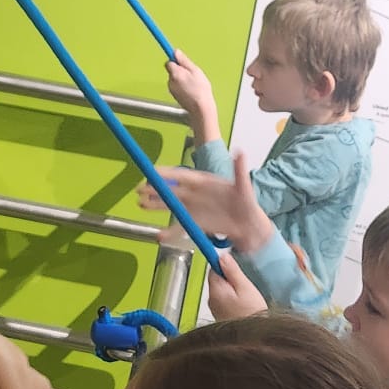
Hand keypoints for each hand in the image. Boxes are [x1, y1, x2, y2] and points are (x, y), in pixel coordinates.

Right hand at [151, 155, 271, 253]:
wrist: (249, 225)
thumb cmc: (246, 203)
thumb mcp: (244, 187)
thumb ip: (239, 171)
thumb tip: (240, 153)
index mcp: (205, 182)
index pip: (182, 175)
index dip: (167, 174)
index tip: (153, 171)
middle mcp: (196, 194)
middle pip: (171, 189)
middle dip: (155, 189)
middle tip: (139, 189)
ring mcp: (194, 208)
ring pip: (171, 205)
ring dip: (156, 204)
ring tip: (141, 204)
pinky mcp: (195, 222)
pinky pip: (179, 226)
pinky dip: (170, 231)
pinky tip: (160, 235)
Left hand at [165, 51, 219, 138]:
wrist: (201, 108)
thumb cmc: (201, 90)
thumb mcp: (196, 71)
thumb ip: (184, 60)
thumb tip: (176, 52)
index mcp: (175, 73)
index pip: (169, 62)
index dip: (176, 61)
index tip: (181, 60)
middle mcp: (170, 81)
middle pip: (172, 70)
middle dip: (180, 70)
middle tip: (191, 74)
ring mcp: (171, 89)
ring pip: (174, 79)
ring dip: (181, 79)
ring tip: (193, 83)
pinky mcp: (174, 95)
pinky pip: (176, 86)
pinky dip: (182, 86)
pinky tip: (190, 89)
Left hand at [207, 250, 266, 320]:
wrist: (254, 338)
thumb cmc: (252, 311)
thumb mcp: (245, 287)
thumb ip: (232, 271)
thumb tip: (221, 256)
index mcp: (215, 290)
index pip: (213, 269)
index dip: (224, 266)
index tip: (237, 270)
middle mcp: (211, 299)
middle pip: (217, 280)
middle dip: (229, 278)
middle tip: (245, 284)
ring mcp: (215, 309)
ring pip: (221, 291)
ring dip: (231, 289)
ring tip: (246, 295)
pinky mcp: (220, 317)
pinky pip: (223, 301)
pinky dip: (231, 300)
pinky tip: (243, 305)